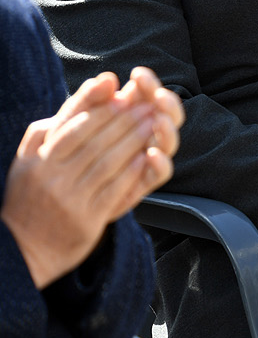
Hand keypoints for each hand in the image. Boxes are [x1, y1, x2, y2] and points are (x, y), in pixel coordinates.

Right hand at [1, 70, 179, 288]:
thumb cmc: (30, 197)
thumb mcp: (27, 162)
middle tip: (147, 103)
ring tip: (153, 122)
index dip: (96, 103)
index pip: (71, 125)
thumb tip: (80, 99)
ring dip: (134, 139)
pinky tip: (147, 155)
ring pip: (107, 161)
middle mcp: (51, 177)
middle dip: (124, 118)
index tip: (117, 87)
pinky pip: (114, 189)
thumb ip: (49, 131)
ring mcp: (69, 198)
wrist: (23, 250)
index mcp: (37, 160)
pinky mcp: (87, 219)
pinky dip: (132, 170)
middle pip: (94, 140)